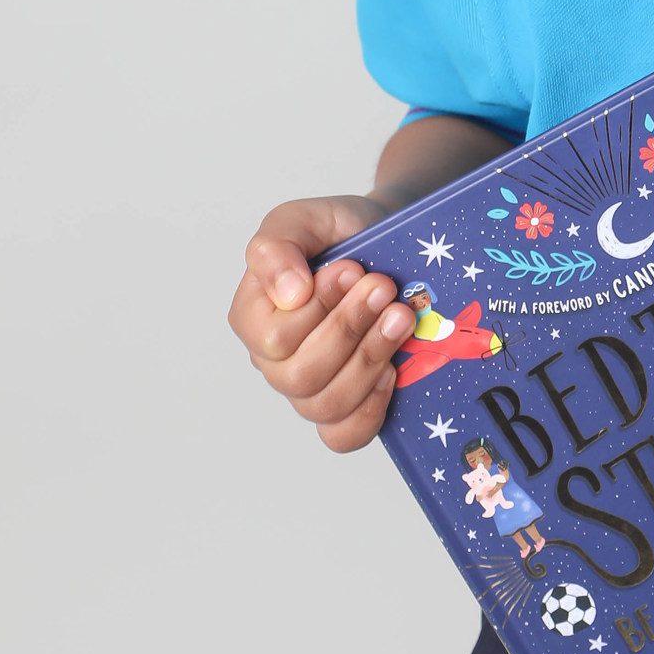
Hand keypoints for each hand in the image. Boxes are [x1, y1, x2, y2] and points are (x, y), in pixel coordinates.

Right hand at [228, 194, 409, 452]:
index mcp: (253, 318)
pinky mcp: (347, 405)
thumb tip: (288, 294)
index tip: (352, 269)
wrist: (388, 241)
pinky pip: (344, 434)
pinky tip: (394, 370)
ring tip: (400, 317)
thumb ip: (276, 246)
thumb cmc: (339, 233)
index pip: (275, 339)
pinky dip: (370, 409)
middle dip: (350, 330)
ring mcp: (309, 388)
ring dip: (370, 359)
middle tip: (384, 288)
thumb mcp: (303, 219)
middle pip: (302, 376)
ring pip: (327, 404)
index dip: (318, 309)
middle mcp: (274, 361)